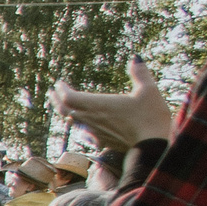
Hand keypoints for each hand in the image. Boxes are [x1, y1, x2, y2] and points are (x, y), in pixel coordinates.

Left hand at [50, 57, 171, 149]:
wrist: (154, 148)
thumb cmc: (151, 117)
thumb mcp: (149, 90)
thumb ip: (140, 73)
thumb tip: (135, 57)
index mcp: (98, 105)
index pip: (70, 97)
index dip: (62, 90)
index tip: (59, 83)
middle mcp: (92, 120)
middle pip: (66, 110)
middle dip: (57, 100)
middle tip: (52, 93)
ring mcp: (95, 133)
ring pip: (73, 122)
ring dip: (65, 112)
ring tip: (63, 106)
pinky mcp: (102, 142)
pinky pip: (83, 133)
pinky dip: (77, 125)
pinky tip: (79, 125)